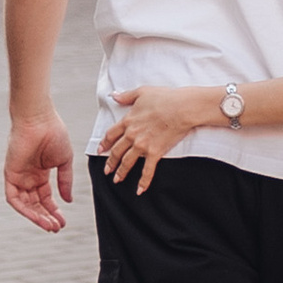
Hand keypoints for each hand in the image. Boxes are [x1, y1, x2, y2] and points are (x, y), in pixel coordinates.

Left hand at [4, 110, 74, 233]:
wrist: (39, 119)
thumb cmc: (53, 133)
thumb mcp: (64, 161)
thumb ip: (65, 181)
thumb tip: (68, 200)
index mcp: (40, 172)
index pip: (45, 198)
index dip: (54, 210)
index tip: (63, 221)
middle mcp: (28, 176)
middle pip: (35, 204)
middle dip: (46, 217)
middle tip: (57, 227)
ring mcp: (19, 176)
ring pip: (25, 204)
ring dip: (37, 216)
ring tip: (50, 225)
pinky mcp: (10, 174)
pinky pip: (14, 198)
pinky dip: (24, 209)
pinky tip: (37, 216)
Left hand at [97, 85, 224, 193]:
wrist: (181, 108)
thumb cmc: (164, 98)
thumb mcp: (141, 92)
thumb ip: (126, 96)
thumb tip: (114, 95)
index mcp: (128, 120)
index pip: (111, 134)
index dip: (105, 143)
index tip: (100, 149)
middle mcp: (132, 135)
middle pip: (117, 151)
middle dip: (110, 162)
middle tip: (107, 170)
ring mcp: (142, 145)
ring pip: (127, 162)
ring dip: (121, 172)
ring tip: (117, 179)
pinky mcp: (155, 153)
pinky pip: (147, 170)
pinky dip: (143, 182)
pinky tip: (140, 190)